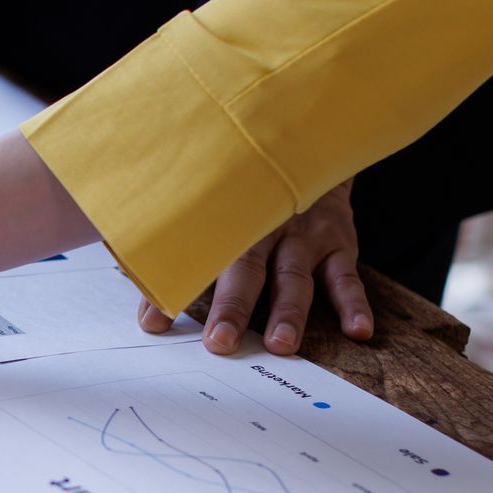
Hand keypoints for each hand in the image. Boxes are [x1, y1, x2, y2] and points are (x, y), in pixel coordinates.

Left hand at [139, 179, 371, 355]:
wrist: (307, 147)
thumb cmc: (246, 191)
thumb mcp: (211, 204)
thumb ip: (176, 243)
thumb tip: (134, 288)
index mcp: (224, 221)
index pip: (193, 259)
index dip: (172, 290)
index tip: (153, 324)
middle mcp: (263, 228)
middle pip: (245, 270)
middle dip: (232, 307)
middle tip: (221, 342)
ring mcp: (303, 236)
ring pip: (294, 276)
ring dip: (288, 312)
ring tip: (282, 344)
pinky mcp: (338, 243)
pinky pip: (347, 276)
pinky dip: (354, 305)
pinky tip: (358, 331)